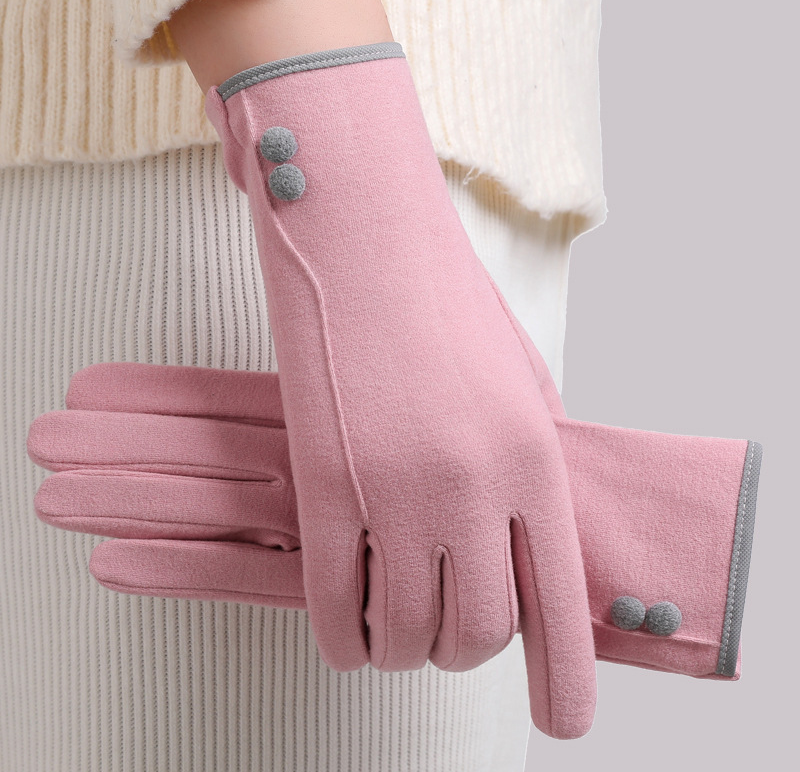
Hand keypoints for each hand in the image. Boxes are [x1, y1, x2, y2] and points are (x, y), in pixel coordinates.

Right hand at [28, 361, 758, 683]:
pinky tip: (344, 627)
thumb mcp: (518, 375)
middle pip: (478, 633)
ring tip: (388, 620)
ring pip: (407, 633)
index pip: (561, 604)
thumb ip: (530, 458)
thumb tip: (526, 533)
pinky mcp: (324, 487)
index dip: (564, 679)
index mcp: (533, 460)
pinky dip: (341, 635)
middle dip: (461, 650)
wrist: (364, 234)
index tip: (560, 720)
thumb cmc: (441, 298)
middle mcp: (474, 488)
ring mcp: (397, 492)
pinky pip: (334, 606)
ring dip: (400, 644)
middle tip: (440, 627)